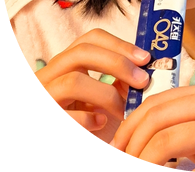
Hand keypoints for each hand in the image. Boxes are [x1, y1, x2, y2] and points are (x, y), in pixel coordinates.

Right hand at [35, 29, 149, 132]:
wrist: (74, 168)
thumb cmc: (93, 127)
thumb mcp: (109, 98)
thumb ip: (123, 79)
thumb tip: (146, 65)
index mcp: (66, 65)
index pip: (91, 39)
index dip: (120, 45)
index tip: (145, 59)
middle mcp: (48, 76)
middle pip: (81, 52)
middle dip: (117, 63)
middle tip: (142, 80)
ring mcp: (44, 97)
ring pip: (72, 82)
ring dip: (106, 94)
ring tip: (123, 110)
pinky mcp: (44, 121)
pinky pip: (65, 115)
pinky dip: (88, 119)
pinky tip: (101, 124)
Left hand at [110, 80, 194, 170]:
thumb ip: (188, 125)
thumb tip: (139, 139)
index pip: (161, 100)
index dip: (131, 124)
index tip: (117, 146)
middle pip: (158, 117)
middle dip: (130, 144)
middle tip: (121, 160)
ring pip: (166, 140)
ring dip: (142, 161)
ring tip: (137, 169)